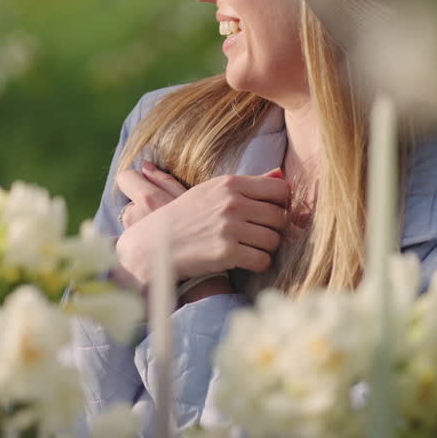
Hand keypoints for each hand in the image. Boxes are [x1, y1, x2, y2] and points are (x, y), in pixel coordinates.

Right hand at [114, 168, 289, 291]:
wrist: (155, 244)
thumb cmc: (185, 217)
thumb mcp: (211, 191)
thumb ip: (246, 185)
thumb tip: (280, 174)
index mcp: (230, 184)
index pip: (280, 190)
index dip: (280, 204)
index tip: (269, 214)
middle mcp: (232, 203)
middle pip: (280, 217)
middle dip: (273, 230)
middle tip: (256, 236)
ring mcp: (230, 228)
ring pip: (274, 240)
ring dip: (265, 248)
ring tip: (247, 248)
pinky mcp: (227, 252)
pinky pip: (263, 260)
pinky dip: (257, 264)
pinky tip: (243, 260)